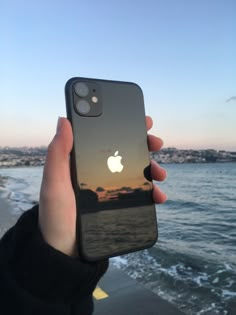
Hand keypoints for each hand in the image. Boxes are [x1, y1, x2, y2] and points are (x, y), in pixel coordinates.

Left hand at [39, 117, 166, 255]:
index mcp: (82, 162)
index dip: (124, 127)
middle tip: (157, 143)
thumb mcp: (54, 183)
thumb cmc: (55, 216)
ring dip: (153, 169)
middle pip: (125, 152)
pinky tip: (158, 196)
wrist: (65, 250)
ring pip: (136, 172)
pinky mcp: (117, 203)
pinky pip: (139, 193)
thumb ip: (57, 153)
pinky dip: (152, 192)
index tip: (143, 121)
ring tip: (161, 175)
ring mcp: (109, 188)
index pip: (105, 138)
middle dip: (144, 145)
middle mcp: (98, 171)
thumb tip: (64, 120)